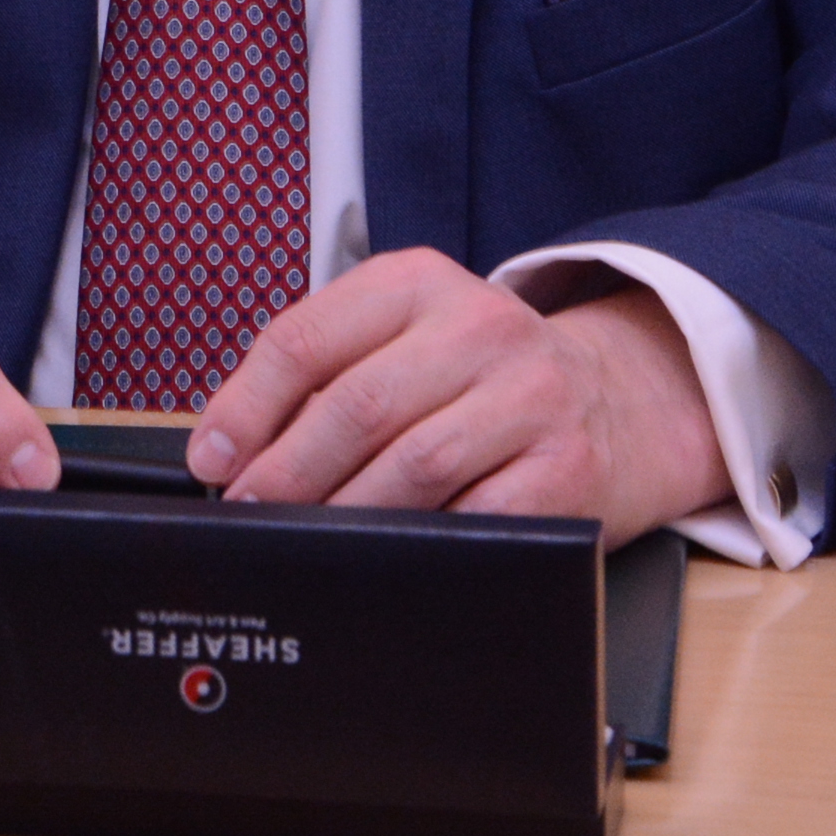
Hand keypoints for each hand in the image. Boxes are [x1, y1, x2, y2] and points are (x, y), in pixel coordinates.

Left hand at [188, 249, 727, 542]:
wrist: (623, 402)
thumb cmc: (486, 377)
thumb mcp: (408, 336)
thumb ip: (329, 369)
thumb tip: (232, 446)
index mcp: (417, 283)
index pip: (306, 338)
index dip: (246, 407)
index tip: (212, 459)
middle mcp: (479, 327)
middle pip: (355, 405)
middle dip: (285, 471)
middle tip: (249, 510)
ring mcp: (531, 396)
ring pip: (411, 464)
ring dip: (343, 514)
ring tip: (304, 537)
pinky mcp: (568, 468)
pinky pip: (477, 515)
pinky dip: (422, 540)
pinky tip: (389, 552)